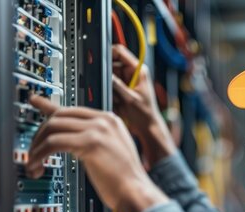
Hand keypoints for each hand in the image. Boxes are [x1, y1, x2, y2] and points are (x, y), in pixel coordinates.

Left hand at [26, 95, 168, 211]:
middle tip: (31, 152)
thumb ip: (94, 141)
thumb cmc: (124, 181)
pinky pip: (54, 143)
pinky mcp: (91, 143)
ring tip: (32, 163)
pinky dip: (40, 154)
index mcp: (110, 121)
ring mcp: (98, 129)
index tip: (35, 101)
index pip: (73, 110)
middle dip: (39, 134)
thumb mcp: (111, 152)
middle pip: (59, 116)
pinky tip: (36, 165)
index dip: (50, 108)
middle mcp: (104, 120)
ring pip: (53, 127)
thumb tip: (71, 142)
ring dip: (36, 147)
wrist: (136, 192)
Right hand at [112, 45, 175, 164]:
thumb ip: (117, 85)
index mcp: (139, 70)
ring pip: (109, 77)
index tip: (97, 58)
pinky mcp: (121, 89)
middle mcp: (132, 73)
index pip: (120, 52)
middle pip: (111, 65)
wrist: (147, 126)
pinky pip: (109, 86)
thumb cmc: (145, 113)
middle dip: (107, 76)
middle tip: (105, 85)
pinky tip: (116, 102)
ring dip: (109, 87)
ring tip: (116, 98)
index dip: (108, 53)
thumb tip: (105, 74)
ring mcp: (126, 81)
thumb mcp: (129, 98)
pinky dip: (109, 93)